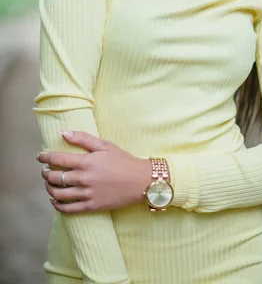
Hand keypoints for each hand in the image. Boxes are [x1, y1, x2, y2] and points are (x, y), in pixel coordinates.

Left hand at [36, 130, 152, 213]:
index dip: (45, 157)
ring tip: (49, 184)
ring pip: (59, 194)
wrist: (140, 181)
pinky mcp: (91, 206)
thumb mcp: (105, 145)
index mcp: (86, 162)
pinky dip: (57, 205)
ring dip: (49, 188)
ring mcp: (87, 194)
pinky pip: (68, 209)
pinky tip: (55, 200)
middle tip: (45, 171)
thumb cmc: (123, 160)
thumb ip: (82, 138)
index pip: (58, 159)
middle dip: (46, 174)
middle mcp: (84, 179)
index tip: (40, 156)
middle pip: (56, 177)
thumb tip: (62, 132)